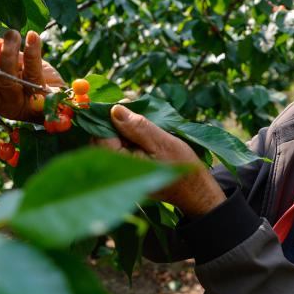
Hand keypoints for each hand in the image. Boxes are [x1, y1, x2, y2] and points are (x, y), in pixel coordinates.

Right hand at [0, 29, 64, 121]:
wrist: (65, 97)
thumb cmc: (37, 79)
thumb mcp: (17, 66)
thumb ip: (3, 57)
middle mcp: (4, 106)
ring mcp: (22, 105)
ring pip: (7, 82)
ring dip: (7, 54)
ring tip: (13, 34)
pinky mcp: (43, 99)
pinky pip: (33, 73)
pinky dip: (32, 52)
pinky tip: (32, 36)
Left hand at [97, 104, 226, 216]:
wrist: (193, 190)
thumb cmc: (180, 165)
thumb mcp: (162, 142)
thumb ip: (138, 127)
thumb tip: (115, 110)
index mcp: (120, 164)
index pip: (100, 136)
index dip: (108, 116)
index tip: (123, 103)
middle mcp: (114, 171)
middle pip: (101, 139)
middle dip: (114, 121)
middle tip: (131, 108)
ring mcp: (118, 172)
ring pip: (110, 142)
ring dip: (121, 128)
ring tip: (138, 119)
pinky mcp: (124, 170)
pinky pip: (117, 148)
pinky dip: (125, 136)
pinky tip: (139, 132)